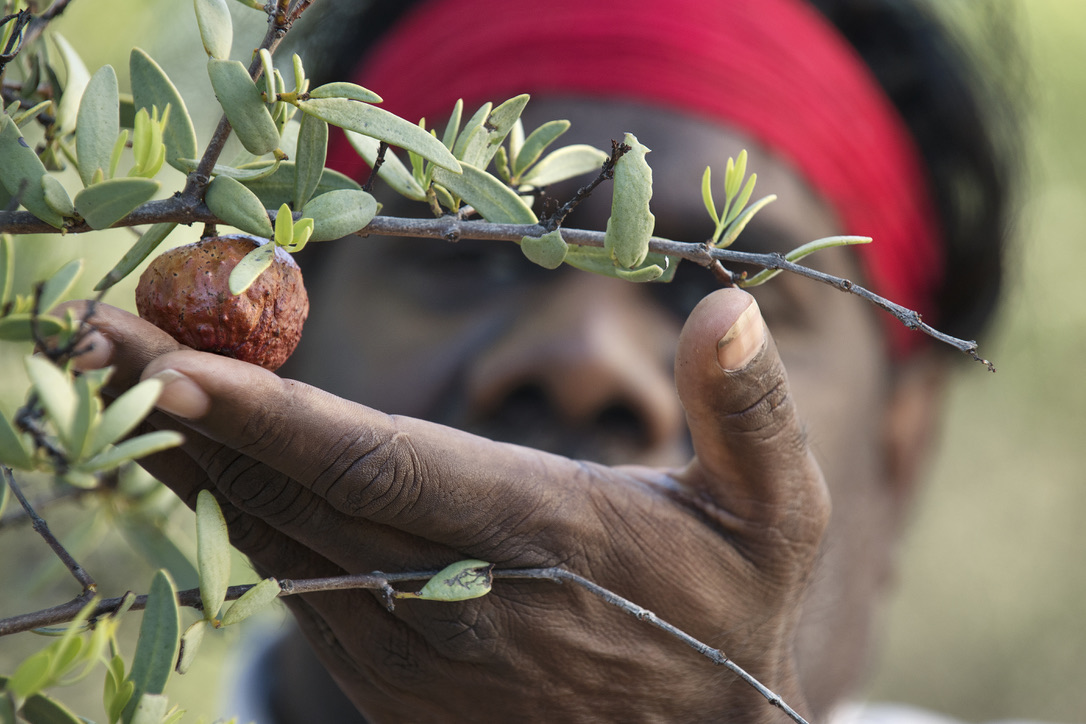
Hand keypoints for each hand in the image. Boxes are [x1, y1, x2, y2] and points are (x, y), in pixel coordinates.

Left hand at [70, 288, 828, 722]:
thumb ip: (747, 412)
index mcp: (538, 541)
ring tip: (121, 383)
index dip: (273, 422)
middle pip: (293, 500)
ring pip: (275, 544)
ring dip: (196, 463)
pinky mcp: (390, 676)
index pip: (380, 473)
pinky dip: (239, 514)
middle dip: (186, 417)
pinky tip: (204, 460)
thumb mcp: (773, 512)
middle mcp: (453, 602)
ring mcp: (410, 651)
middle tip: (94, 338)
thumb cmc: (728, 608)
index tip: (173, 368)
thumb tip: (731, 306)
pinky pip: (293, 580)